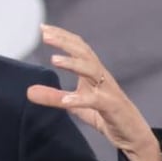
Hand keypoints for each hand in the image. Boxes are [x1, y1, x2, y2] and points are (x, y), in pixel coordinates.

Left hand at [26, 24, 161, 160]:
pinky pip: (97, 101)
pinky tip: (66, 101)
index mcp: (93, 72)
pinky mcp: (112, 107)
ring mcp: (108, 91)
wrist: (133, 134)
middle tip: (44, 34)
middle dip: (65, 41)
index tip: (42, 27)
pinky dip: (81, 99)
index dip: (62, 36)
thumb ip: (54, 97)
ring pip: (92, 70)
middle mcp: (101, 76)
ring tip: (54, 60)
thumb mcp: (75, 105)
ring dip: (73, 63)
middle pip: (84, 52)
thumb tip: (28, 91)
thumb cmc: (105, 114)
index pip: (78, 47)